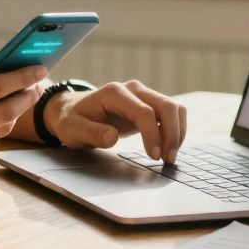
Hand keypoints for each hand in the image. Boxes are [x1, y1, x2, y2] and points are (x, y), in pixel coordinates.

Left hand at [43, 80, 186, 163]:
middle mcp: (132, 89)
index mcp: (113, 93)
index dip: (153, 134)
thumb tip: (112, 138)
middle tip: (168, 159)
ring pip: (173, 107)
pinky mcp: (148, 104)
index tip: (154, 155)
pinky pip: (171, 112)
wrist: (70, 111)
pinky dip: (176, 129)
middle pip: (166, 106)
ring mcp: (142, 95)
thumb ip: (91, 133)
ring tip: (170, 156)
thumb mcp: (72, 129)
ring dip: (177, 131)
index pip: (144, 112)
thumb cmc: (71, 120)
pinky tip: (168, 147)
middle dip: (172, 133)